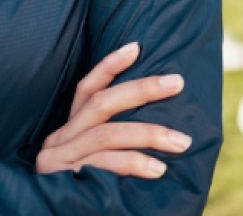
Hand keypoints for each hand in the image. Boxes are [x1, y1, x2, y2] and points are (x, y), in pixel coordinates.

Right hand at [36, 42, 190, 179]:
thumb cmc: (75, 196)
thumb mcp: (90, 167)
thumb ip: (111, 148)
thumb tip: (161, 132)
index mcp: (67, 132)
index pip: (86, 89)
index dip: (109, 66)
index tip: (136, 47)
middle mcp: (60, 140)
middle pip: (101, 103)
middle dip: (142, 89)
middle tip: (177, 82)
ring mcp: (60, 161)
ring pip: (106, 134)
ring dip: (149, 134)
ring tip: (182, 142)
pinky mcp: (65, 181)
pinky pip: (102, 166)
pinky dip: (132, 164)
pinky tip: (157, 170)